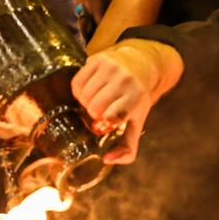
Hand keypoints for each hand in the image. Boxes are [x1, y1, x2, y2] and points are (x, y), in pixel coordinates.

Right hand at [71, 42, 161, 164]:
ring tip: (96, 101)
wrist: (141, 64)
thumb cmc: (136, 98)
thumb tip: (108, 160)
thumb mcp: (137, 122)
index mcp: (136, 98)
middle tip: (101, 112)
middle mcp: (125, 81)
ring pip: (84, 96)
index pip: (114, 116)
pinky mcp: (97, 59)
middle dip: (94, 114)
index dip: (104, 124)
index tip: (104, 125)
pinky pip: (76, 83)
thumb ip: (127, 147)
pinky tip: (90, 91)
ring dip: (86, 103)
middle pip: (94, 108)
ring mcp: (111, 68)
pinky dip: (79, 91)